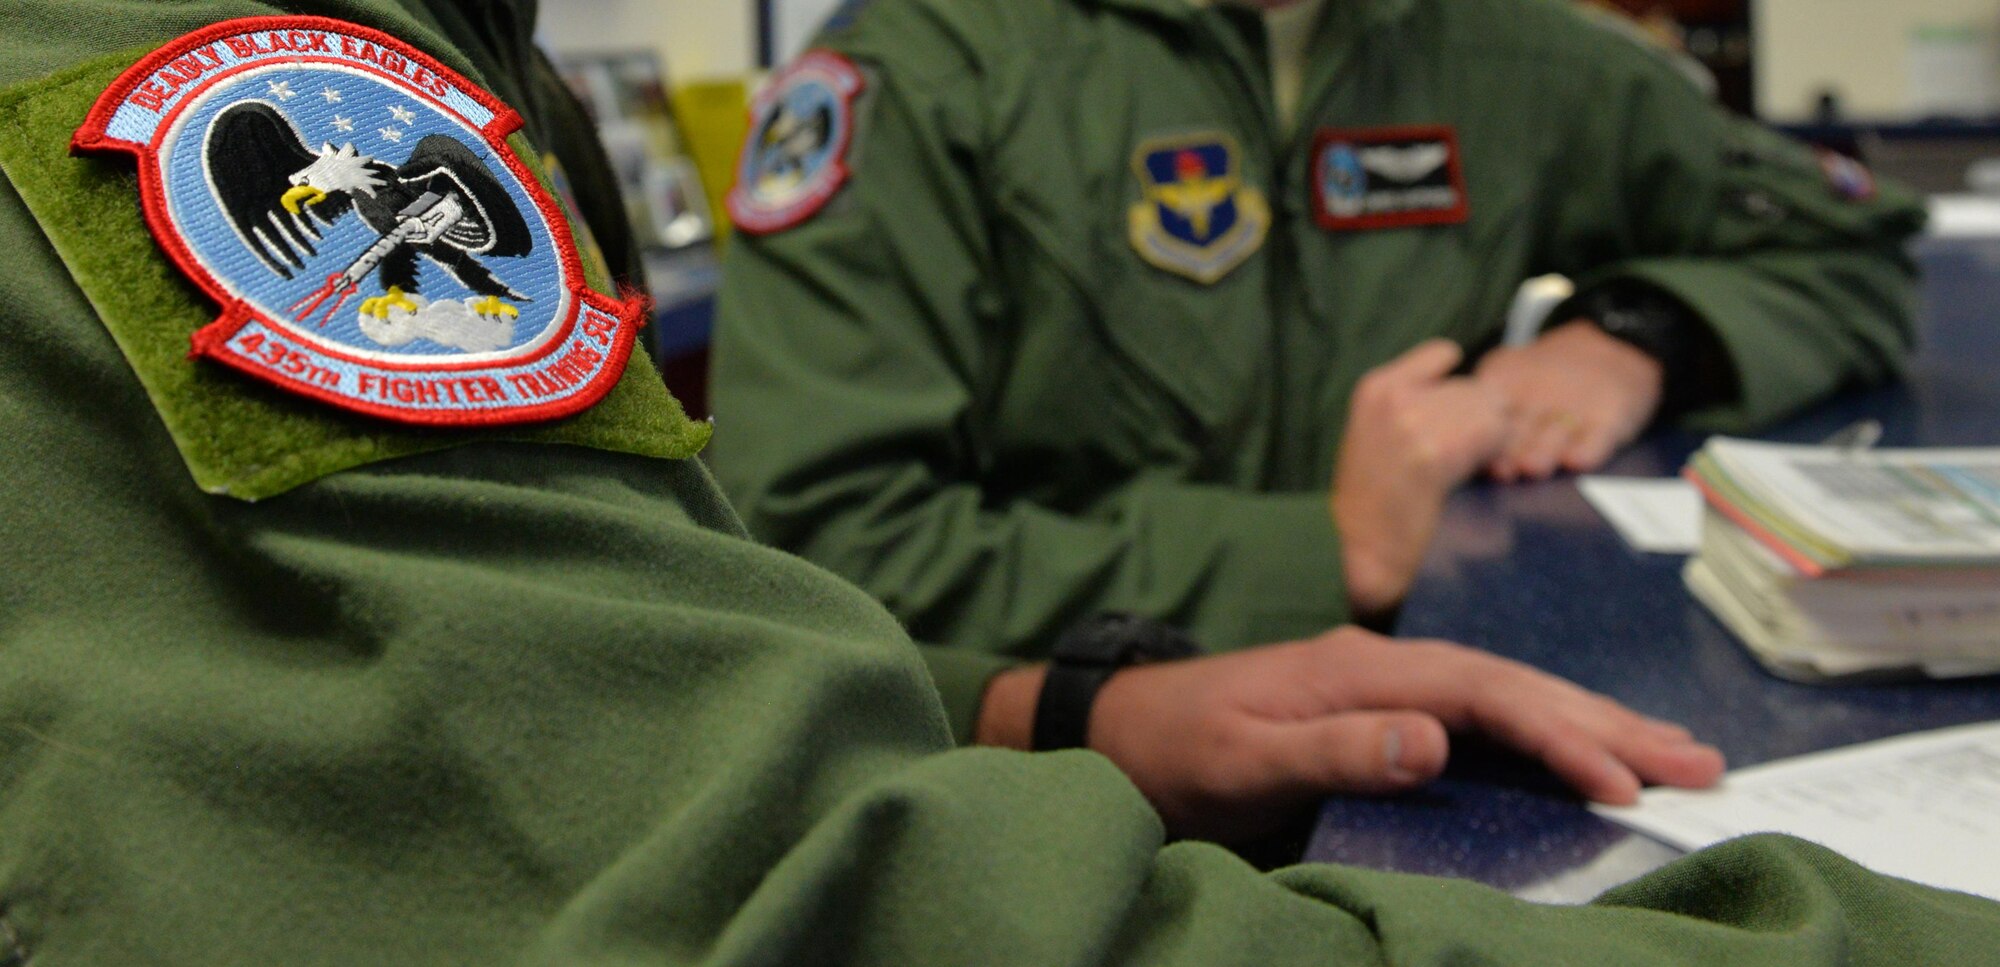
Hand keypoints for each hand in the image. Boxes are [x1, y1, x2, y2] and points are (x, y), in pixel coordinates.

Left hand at [976, 627, 1723, 843]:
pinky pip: (1476, 714)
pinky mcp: (1371, 708)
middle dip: (1606, 720)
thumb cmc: (1170, 751)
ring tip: (1668, 753)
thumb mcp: (1241, 757)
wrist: (1112, 732)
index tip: (1623, 781)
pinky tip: (1573, 751)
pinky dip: (1537, 730)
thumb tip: (1436, 737)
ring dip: (1585, 721)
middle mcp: (1379, 663)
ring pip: (1503, 694)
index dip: (1558, 731)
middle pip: (1512, 683)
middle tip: (1699, 762)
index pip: (1482, 692)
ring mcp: (1377, 682)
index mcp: (1357, 666)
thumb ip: (1334, 747)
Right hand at [1333, 340, 1509, 615]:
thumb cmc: (1371, 501)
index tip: (1459, 418)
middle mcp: (1396, 395)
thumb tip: (1474, 393)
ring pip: (1491, 409)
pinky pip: (1494, 435)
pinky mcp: (1436, 451)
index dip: (1461, 388)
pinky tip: (1478, 476)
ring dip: (1495, 439)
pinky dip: (1497, 456)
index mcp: (1376, 386)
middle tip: (1473, 455)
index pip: (1444, 353)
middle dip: (1483, 419)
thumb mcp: (1377, 434)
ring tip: (1475, 468)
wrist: (1357, 549)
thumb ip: (1414, 404)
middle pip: (1476, 386)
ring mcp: (1415, 421)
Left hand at [1474, 320, 1664, 480]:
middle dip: (1508, 450)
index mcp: (1507, 384)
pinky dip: (1590, 448)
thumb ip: (1483, 400)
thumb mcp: (1510, 372)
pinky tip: (1579, 460)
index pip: (1487, 414)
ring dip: (1543, 450)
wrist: (1611, 345)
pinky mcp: (1610, 417)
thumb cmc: (1548, 375)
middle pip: (1520, 429)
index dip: (1479, 437)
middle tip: (1498, 469)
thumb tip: (1447, 440)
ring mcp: (1576, 407)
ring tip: (1533, 466)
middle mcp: (1539, 396)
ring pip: (1555, 434)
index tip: (1469, 455)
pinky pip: (1599, 436)